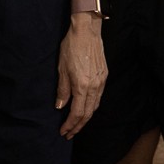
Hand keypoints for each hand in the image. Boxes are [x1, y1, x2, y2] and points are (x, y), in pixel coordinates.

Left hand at [54, 18, 106, 138]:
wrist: (87, 30)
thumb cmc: (71, 46)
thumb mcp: (61, 68)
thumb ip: (62, 90)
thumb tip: (60, 106)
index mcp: (82, 86)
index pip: (77, 113)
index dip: (70, 125)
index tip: (63, 131)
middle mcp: (94, 86)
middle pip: (88, 114)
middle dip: (78, 126)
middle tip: (69, 133)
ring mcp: (101, 81)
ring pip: (95, 106)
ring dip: (85, 118)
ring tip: (76, 124)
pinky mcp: (104, 75)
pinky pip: (99, 97)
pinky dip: (91, 106)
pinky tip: (85, 108)